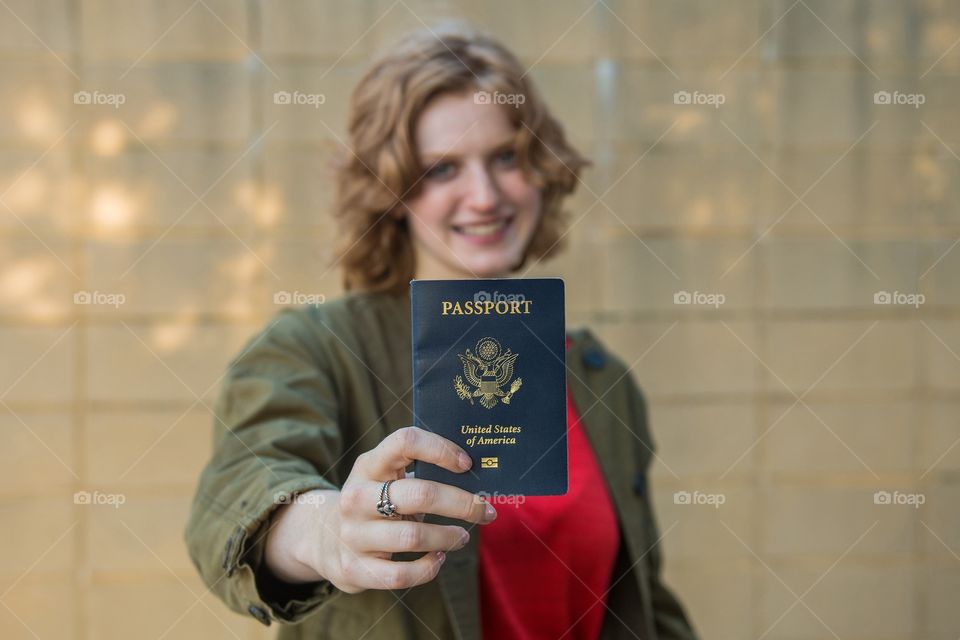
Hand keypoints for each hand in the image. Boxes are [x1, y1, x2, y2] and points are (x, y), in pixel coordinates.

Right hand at [268, 427, 496, 593]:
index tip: (467, 464)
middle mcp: (356, 497)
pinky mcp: (354, 568)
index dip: (440, 449)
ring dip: (448, 537)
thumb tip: (474, 474)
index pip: (405, 442)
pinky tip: (439, 558)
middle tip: (485, 510)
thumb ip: (418, 470)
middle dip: (462, 503)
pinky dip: (428, 568)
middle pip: (420, 495)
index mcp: (368, 465)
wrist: (322, 536)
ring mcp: (353, 534)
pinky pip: (401, 574)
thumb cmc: (373, 501)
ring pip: (413, 536)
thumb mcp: (384, 476)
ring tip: (463, 536)